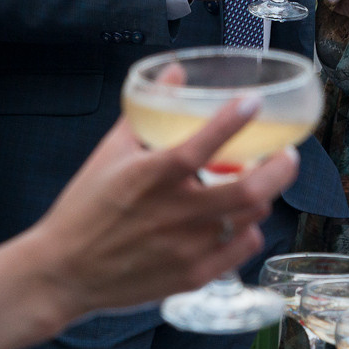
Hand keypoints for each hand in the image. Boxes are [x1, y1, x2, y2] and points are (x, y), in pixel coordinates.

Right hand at [24, 95, 298, 320]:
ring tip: (259, 184)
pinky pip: (241, 248)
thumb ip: (146, 111)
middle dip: (280, 166)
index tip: (254, 102)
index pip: (204, 143)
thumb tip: (174, 72)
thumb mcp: (109, 152)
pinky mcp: (192, 276)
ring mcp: (188, 248)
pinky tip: (241, 221)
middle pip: (250, 188)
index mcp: (153, 177)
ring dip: (262, 197)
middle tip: (285, 153)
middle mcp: (176, 213)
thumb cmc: (84, 209)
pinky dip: (250, 230)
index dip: (234, 119)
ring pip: (251, 217)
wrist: (63, 273)